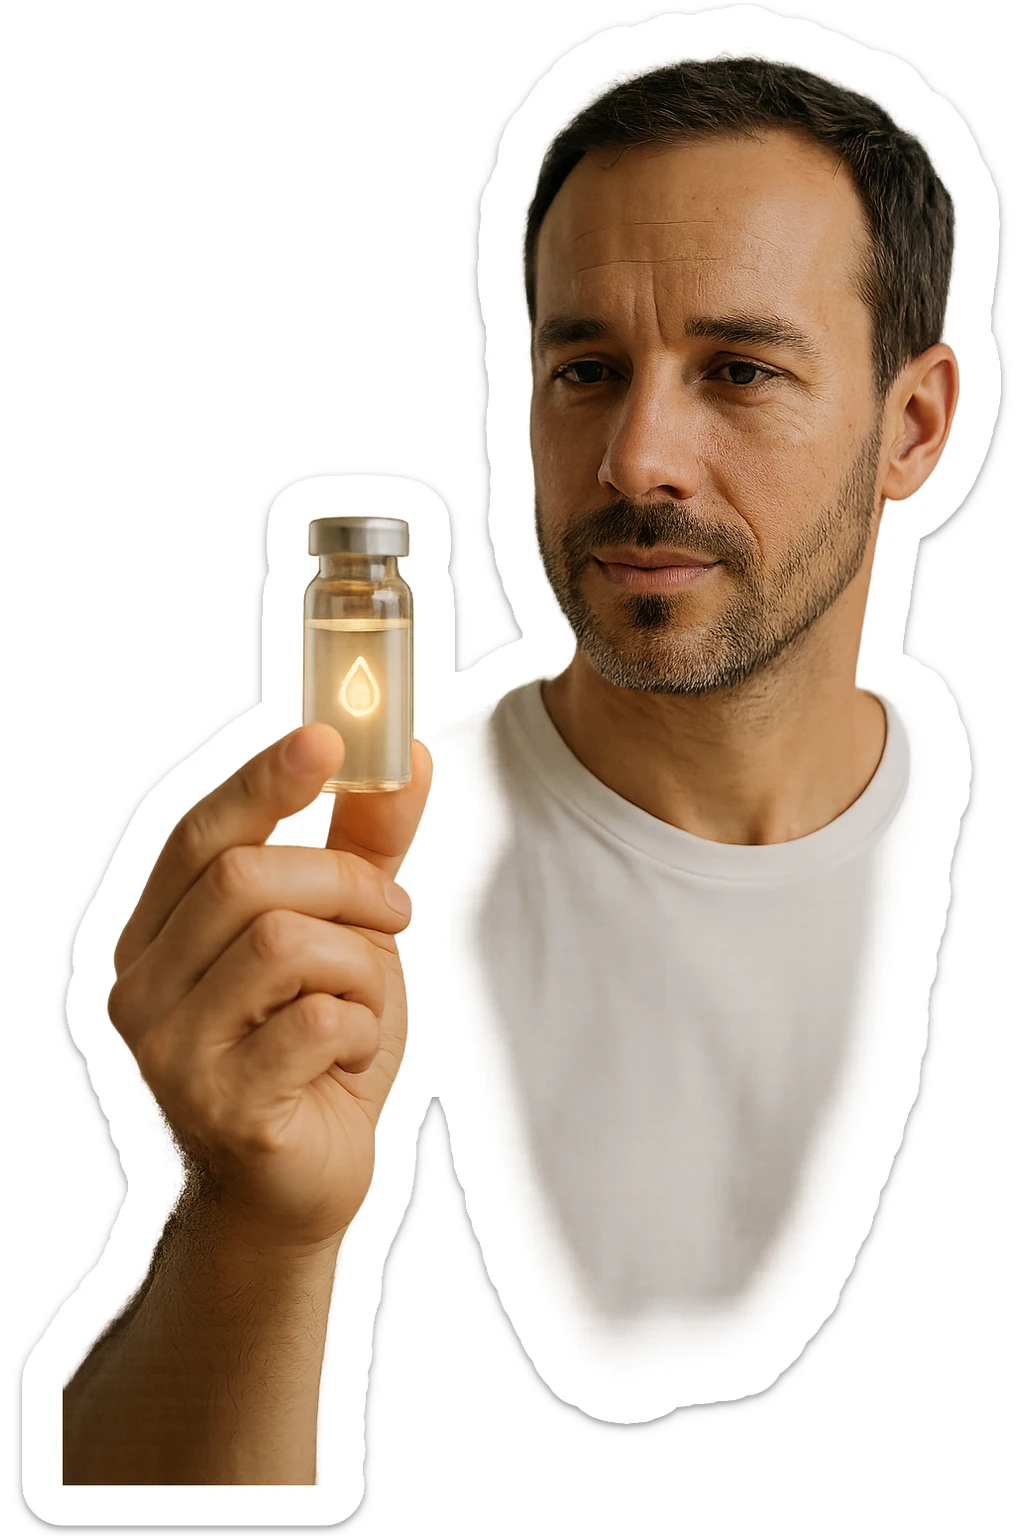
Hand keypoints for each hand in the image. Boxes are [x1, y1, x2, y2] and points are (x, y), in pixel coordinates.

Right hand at [107, 724, 432, 1250]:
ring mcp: (173, 1052)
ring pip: (285, 943)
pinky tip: (348, 1059)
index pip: (199, 835)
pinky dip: (361, 1028)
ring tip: (365, 1000)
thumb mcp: (342, 940)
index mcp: (158, 935)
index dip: (263, 779)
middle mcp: (144, 987)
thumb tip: (410, 754)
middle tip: (393, 912)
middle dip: (346, 882)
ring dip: (359, 963)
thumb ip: (364, 849)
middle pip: (246, 878)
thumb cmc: (309, 1057)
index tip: (328, 737)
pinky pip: (318, 1023)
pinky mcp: (222, 1107)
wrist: (292, 1196)